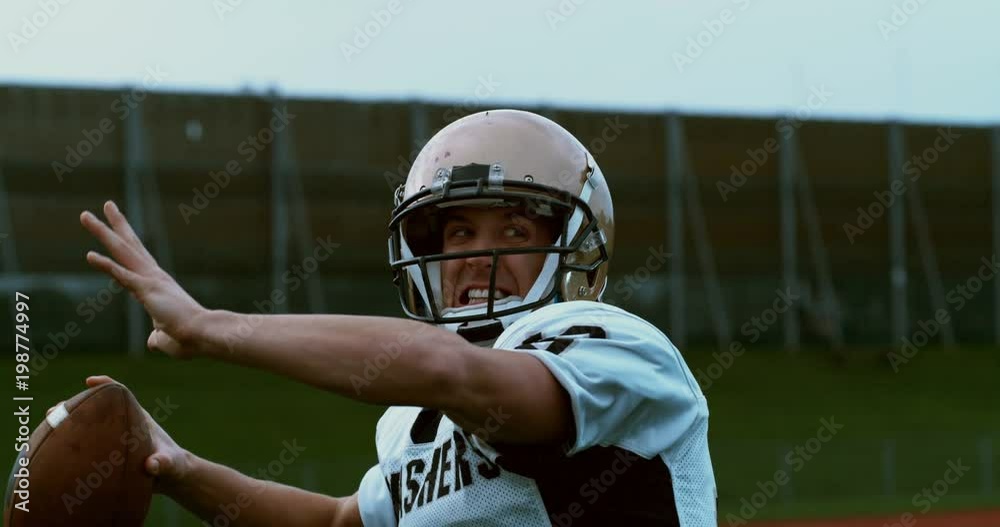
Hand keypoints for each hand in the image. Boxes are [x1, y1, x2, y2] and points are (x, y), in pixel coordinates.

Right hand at [47, 376, 192, 493]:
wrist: (173, 478)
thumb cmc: (174, 467)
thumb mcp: (171, 465)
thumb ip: (164, 463)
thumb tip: (152, 464)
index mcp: (139, 419)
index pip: (122, 395)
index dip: (106, 385)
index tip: (90, 381)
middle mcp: (125, 425)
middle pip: (98, 409)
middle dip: (76, 405)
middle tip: (54, 410)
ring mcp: (115, 438)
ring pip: (89, 426)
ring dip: (69, 424)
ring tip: (48, 427)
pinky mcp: (109, 453)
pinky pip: (87, 444)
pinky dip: (72, 443)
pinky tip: (53, 450)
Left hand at [81, 200, 204, 358]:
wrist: (203, 334)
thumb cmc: (190, 338)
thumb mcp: (168, 336)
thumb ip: (158, 336)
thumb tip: (153, 340)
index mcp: (159, 285)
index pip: (136, 260)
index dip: (124, 245)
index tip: (115, 231)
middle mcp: (154, 276)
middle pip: (130, 245)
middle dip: (115, 225)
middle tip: (106, 206)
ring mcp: (150, 281)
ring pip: (122, 251)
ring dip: (103, 233)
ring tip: (86, 216)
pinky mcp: (147, 290)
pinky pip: (122, 274)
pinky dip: (106, 265)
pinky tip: (89, 255)